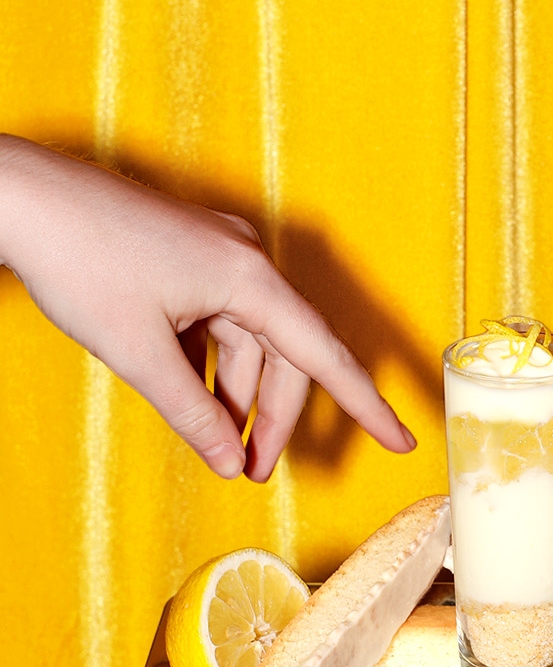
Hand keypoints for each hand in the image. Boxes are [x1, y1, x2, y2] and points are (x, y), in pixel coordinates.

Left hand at [0, 135, 415, 480]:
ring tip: (217, 443)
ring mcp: (221, 255)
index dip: (365, 405)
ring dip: (237, 395)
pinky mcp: (195, 257)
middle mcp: (247, 261)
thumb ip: (192, 412)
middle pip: (285, 356)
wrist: (24, 196)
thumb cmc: (80, 260)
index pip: (324, 356)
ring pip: (250, 342)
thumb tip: (227, 460)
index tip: (401, 440)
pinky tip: (196, 397)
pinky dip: (213, 364)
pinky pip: (222, 322)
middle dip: (270, 418)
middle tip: (251, 470)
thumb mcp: (139, 352)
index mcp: (249, 278)